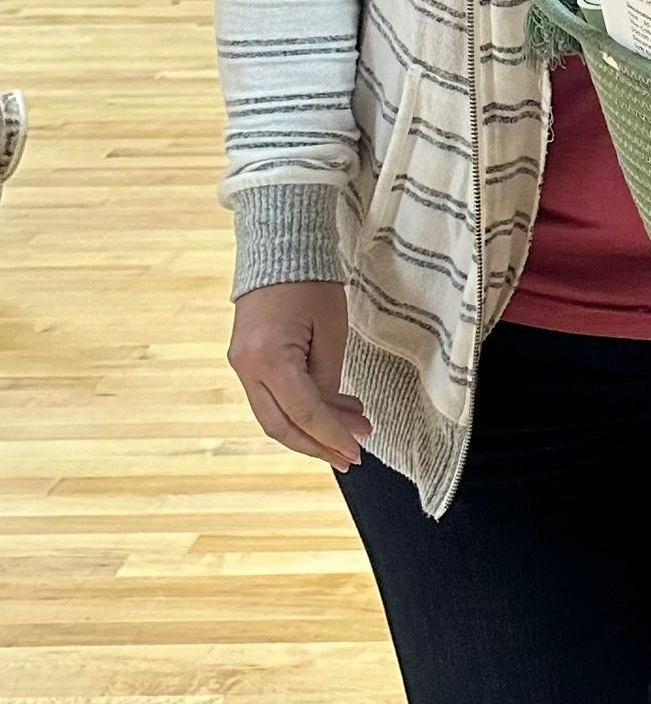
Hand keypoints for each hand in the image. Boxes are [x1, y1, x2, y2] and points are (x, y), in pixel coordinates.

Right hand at [228, 280, 370, 471]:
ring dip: (311, 430)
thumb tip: (330, 417)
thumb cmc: (311, 282)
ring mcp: (242, 366)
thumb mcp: (331, 329)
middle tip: (352, 456)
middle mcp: (246, 368)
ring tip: (351, 432)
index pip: (303, 412)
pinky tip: (331, 410)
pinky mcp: (247, 361)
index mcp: (268, 358)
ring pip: (274, 416)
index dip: (331, 436)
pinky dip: (300, 411)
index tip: (356, 451)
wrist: (280, 247)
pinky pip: (272, 398)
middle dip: (318, 445)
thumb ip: (328, 377)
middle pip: (280, 426)